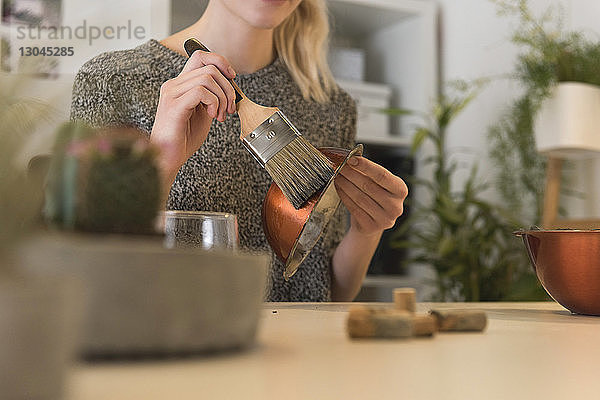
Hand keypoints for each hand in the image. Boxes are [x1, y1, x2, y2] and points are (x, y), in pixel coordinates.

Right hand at [150, 49, 237, 183]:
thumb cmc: (184, 137)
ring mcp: (172, 93)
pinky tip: (211, 116)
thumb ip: (212, 96)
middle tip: (228, 108)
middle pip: (209, 68)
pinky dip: (213, 103)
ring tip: (219, 115)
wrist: (169, 157)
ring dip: (222, 98)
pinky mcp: (173, 106)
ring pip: (208, 78)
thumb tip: (230, 86)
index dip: (220, 62)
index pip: (200, 56)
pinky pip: (201, 91)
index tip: (232, 78)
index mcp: (180, 84)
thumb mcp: (204, 112)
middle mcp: (173, 85)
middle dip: (227, 88)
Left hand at [334, 156, 407, 235]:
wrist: (372, 223)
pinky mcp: (371, 227)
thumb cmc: (375, 198)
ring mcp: (385, 219)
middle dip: (351, 174)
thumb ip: (369, 172)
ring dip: (345, 184)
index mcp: (401, 190)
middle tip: (339, 166)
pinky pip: (354, 208)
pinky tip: (339, 188)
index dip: (365, 166)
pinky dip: (344, 196)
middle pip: (368, 186)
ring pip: (360, 197)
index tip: (351, 159)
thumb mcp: (378, 184)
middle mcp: (396, 206)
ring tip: (337, 176)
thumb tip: (352, 158)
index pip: (381, 175)